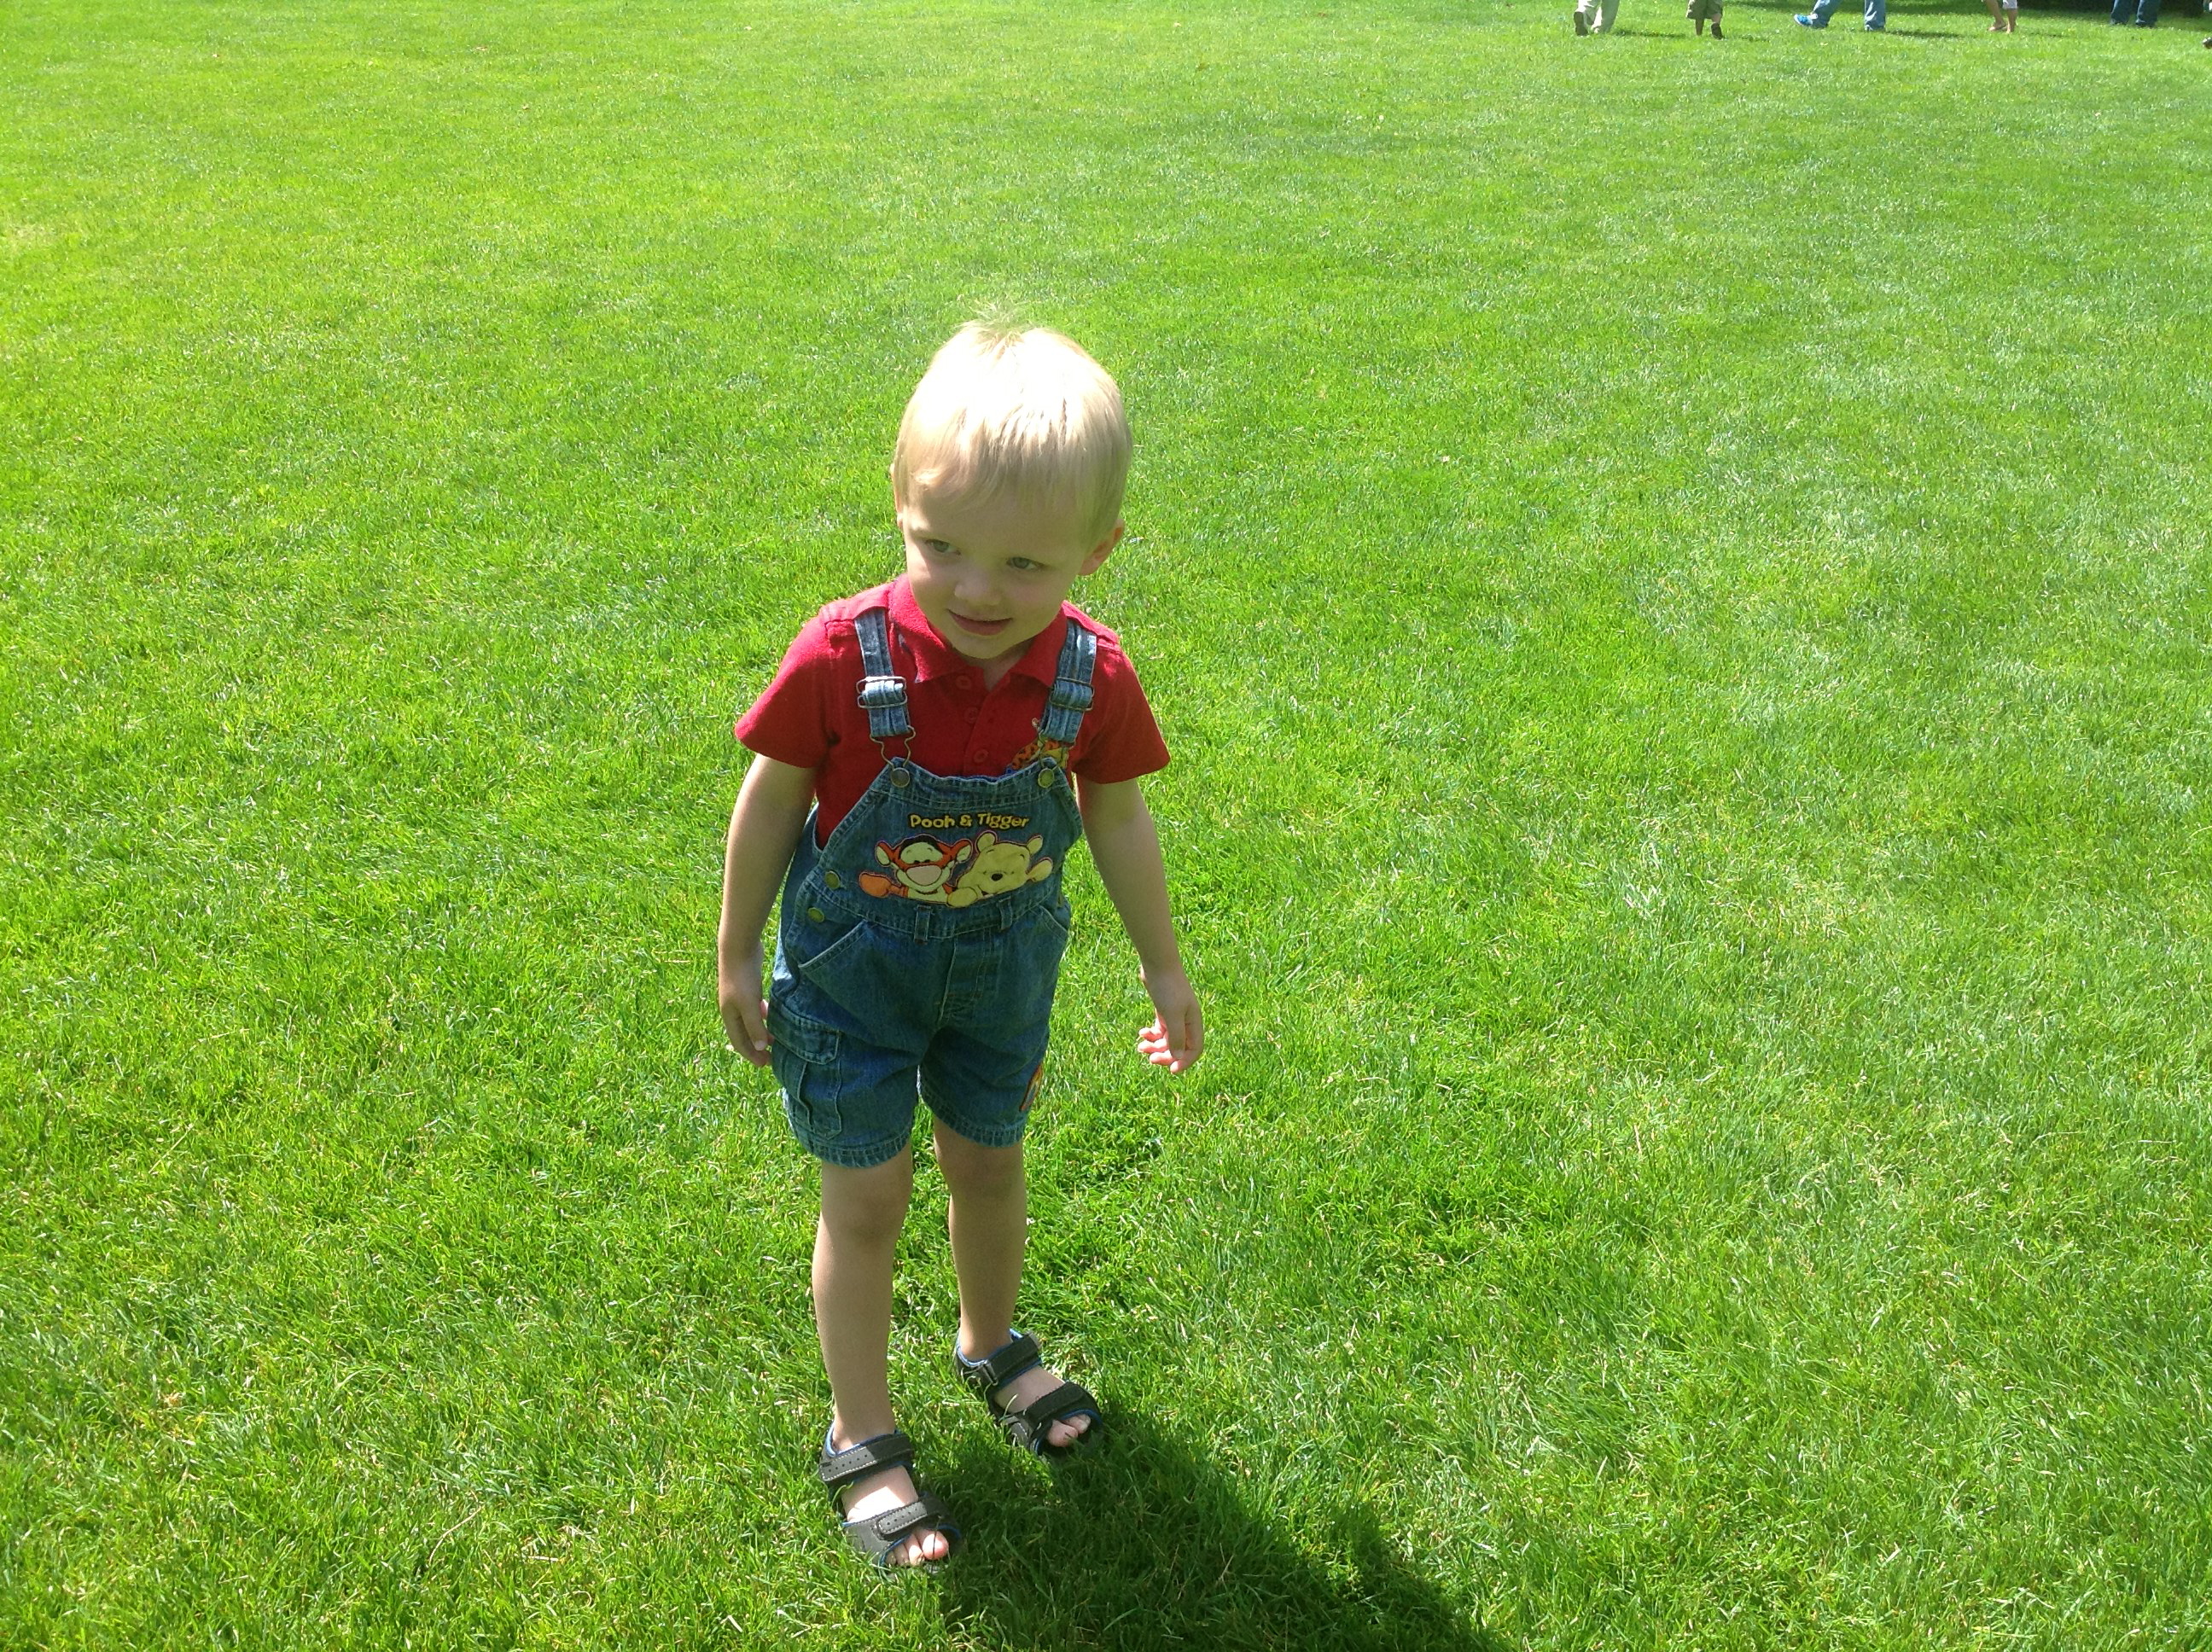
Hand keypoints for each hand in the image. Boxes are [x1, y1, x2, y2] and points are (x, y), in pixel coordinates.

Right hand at [720, 946, 771, 1066]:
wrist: (738, 947)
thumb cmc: (742, 977)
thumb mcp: (749, 1005)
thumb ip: (754, 1026)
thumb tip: (760, 1048)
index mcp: (729, 1016)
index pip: (739, 1042)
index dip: (751, 1055)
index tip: (764, 1065)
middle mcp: (732, 1009)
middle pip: (744, 1033)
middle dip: (756, 1047)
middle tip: (771, 1056)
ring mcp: (739, 998)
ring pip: (750, 1021)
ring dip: (761, 1031)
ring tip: (775, 1038)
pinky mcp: (748, 987)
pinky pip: (755, 1008)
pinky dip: (763, 1015)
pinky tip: (771, 1014)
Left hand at [1136, 965, 1202, 1072]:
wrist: (1158, 965)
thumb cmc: (1168, 988)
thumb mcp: (1171, 1015)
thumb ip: (1175, 1037)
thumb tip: (1177, 1058)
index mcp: (1194, 1023)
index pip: (1194, 1050)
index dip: (1184, 1062)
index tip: (1171, 1070)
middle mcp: (1186, 1021)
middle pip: (1179, 1048)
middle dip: (1165, 1055)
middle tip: (1150, 1058)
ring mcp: (1175, 1016)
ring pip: (1167, 1040)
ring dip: (1155, 1047)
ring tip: (1140, 1047)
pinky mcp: (1163, 1011)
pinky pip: (1159, 1031)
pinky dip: (1151, 1035)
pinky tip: (1142, 1033)